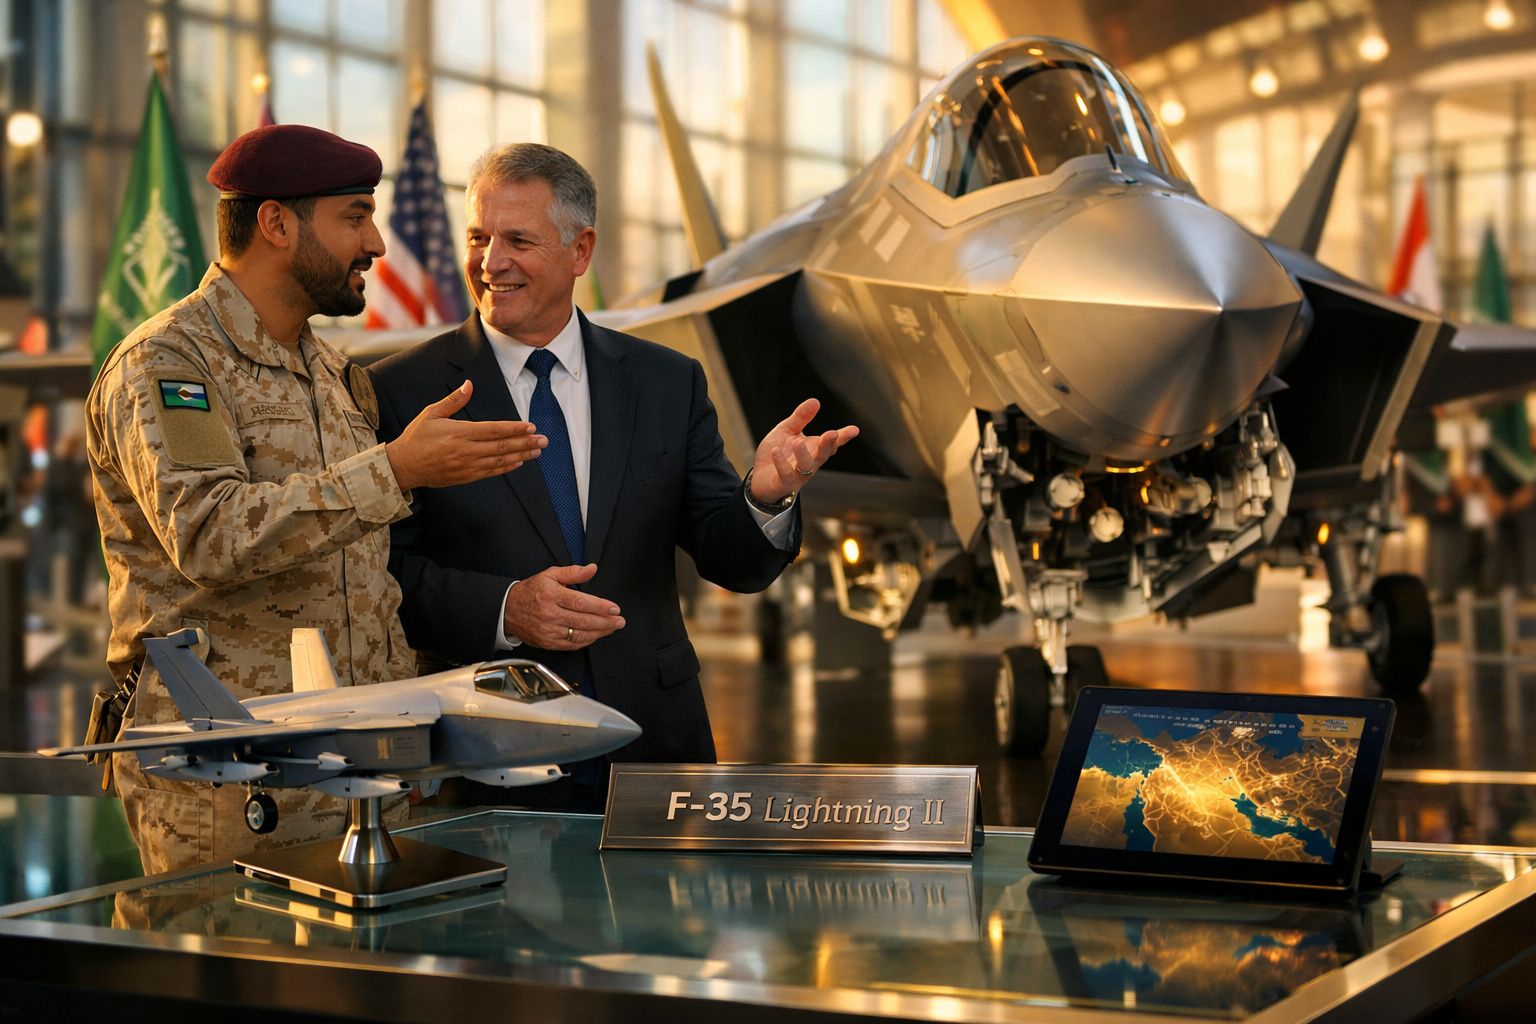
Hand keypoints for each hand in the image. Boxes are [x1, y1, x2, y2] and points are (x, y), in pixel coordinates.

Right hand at [386, 380, 545, 490]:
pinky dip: (507, 468)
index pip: (493, 430)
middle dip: (525, 443)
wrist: (403, 466)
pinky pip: (491, 472)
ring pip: (500, 461)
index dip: (514, 429)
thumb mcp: (432, 413)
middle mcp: (465, 450)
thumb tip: (470, 384)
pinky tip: (519, 462)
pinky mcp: (465, 477)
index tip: (531, 427)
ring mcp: (466, 466)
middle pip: (502, 447)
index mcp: (459, 432)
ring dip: (521, 456)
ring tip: (537, 451)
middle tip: (544, 441)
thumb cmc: (417, 437)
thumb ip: (454, 400)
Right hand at [503, 563, 624, 649]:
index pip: (582, 602)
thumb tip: (592, 568)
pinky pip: (571, 645)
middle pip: (584, 621)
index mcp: (552, 595)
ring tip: (612, 628)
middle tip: (620, 621)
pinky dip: (586, 641)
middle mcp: (550, 614)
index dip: (601, 607)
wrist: (507, 610)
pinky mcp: (547, 643)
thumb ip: (573, 572)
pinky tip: (596, 635)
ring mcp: (548, 631)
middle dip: (606, 622)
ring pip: (580, 635)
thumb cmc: (530, 591)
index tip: (615, 608)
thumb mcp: (550, 575)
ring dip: (600, 632)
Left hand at [749, 397, 858, 503]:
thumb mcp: (788, 431)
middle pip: (823, 455)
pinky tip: (776, 451)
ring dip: (803, 454)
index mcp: (814, 448)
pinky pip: (785, 474)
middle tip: (831, 434)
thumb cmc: (778, 452)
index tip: (855, 430)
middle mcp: (810, 462)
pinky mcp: (784, 483)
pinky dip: (781, 462)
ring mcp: (798, 474)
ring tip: (798, 442)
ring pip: (806, 466)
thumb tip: (815, 401)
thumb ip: (801, 418)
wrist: (759, 477)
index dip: (844, 436)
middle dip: (828, 445)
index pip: (832, 442)